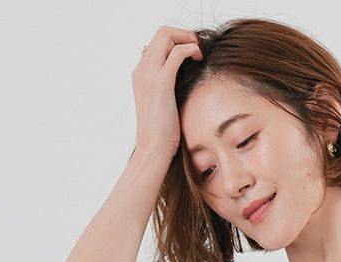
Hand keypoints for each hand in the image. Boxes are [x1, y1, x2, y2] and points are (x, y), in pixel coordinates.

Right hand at [131, 25, 202, 156]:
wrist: (153, 149)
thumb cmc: (161, 134)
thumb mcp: (162, 106)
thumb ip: (168, 90)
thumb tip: (183, 86)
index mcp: (141, 74)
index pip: (156, 43)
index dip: (175, 41)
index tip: (190, 53)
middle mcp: (142, 70)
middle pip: (161, 33)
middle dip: (183, 34)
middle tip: (197, 49)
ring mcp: (150, 74)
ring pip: (166, 35)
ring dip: (187, 38)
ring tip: (199, 53)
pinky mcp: (162, 82)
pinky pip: (177, 51)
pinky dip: (190, 48)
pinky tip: (198, 59)